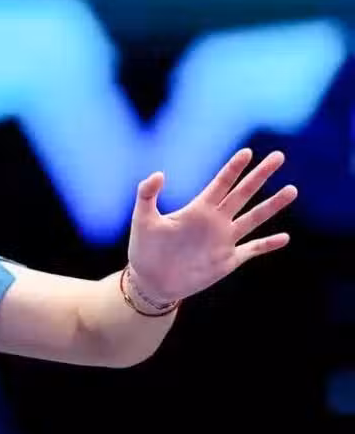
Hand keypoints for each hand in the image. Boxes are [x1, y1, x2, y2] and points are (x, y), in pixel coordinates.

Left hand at [126, 148, 296, 303]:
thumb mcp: (142, 220)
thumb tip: (158, 173)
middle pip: (243, 193)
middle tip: (278, 156)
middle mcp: (215, 221)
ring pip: (254, 218)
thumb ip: (147, 195)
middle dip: (260, 175)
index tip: (247, 152)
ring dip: (272, 205)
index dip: (233, 168)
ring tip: (292, 189)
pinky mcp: (228, 260)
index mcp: (198, 210)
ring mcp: (224, 240)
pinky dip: (268, 244)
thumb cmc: (144, 250)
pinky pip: (252, 250)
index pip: (220, 183)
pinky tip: (285, 237)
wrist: (151, 282)